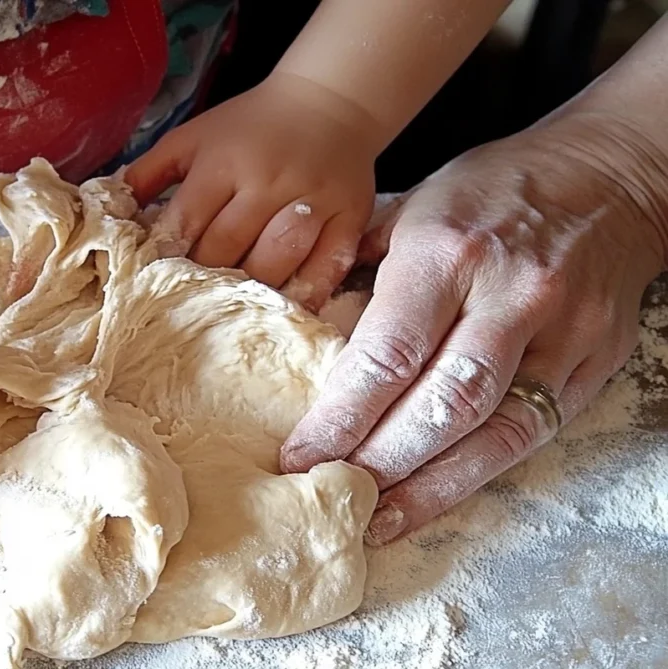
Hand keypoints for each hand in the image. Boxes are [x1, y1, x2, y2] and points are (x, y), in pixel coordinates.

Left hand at [126, 71, 378, 309]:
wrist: (330, 103)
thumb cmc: (250, 127)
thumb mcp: (192, 137)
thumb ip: (148, 173)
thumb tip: (109, 212)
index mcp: (223, 161)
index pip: (187, 221)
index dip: (167, 255)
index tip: (153, 281)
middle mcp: (267, 182)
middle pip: (228, 249)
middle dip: (204, 279)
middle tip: (190, 303)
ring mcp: (311, 202)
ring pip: (275, 264)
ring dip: (250, 292)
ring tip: (233, 312)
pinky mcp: (348, 219)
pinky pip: (328, 268)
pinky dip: (307, 294)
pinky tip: (286, 309)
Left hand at [279, 115, 667, 543]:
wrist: (606, 176)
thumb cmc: (491, 189)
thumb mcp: (412, 204)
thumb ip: (356, 263)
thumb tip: (299, 325)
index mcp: (447, 250)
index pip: (387, 354)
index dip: (341, 418)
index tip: (300, 457)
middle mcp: (508, 294)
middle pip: (439, 404)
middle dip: (378, 462)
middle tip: (329, 494)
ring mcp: (561, 333)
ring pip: (491, 431)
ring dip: (427, 487)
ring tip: (375, 520)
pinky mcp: (593, 363)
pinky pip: (531, 434)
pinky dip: (476, 475)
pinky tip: (433, 499)